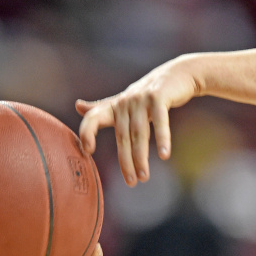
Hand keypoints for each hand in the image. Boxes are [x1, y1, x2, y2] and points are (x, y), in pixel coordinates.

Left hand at [76, 58, 198, 185]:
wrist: (177, 74)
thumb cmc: (148, 93)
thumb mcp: (124, 100)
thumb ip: (102, 107)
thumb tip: (77, 106)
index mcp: (114, 105)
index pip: (93, 118)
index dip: (86, 132)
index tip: (87, 151)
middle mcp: (124, 102)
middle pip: (122, 136)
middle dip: (125, 160)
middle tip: (130, 182)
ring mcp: (141, 99)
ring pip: (139, 133)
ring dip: (141, 157)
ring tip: (143, 177)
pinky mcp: (159, 97)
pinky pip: (160, 122)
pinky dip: (162, 139)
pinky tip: (164, 155)